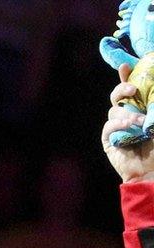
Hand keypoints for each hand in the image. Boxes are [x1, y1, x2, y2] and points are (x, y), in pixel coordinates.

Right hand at [104, 66, 153, 181]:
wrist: (152, 171)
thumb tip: (153, 97)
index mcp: (140, 107)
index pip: (132, 88)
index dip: (127, 75)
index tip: (127, 65)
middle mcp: (127, 114)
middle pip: (117, 95)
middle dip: (122, 87)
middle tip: (133, 89)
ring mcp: (117, 127)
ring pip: (114, 111)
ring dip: (127, 114)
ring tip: (141, 122)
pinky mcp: (110, 140)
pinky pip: (109, 126)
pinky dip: (119, 124)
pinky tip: (130, 127)